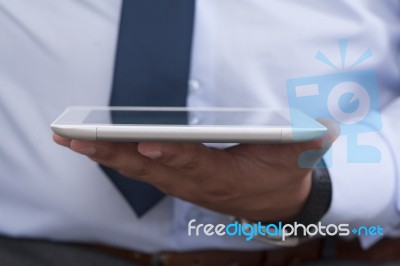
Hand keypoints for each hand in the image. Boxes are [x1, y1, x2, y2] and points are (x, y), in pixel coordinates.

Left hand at [53, 120, 338, 221]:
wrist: (278, 203)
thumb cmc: (284, 175)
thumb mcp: (300, 156)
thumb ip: (306, 141)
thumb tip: (324, 129)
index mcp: (227, 177)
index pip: (196, 165)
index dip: (173, 156)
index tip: (147, 144)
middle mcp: (199, 185)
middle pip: (154, 169)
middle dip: (116, 154)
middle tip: (78, 139)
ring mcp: (185, 186)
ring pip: (141, 172)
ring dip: (108, 156)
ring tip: (74, 141)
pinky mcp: (179, 183)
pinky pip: (143, 173)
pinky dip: (118, 161)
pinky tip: (98, 150)